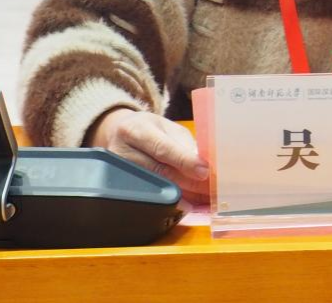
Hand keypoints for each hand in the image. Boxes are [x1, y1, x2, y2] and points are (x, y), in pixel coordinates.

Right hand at [87, 108, 210, 202]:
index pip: (161, 148)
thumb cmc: (149, 129)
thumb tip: (203, 165)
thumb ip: (183, 144)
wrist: (119, 134)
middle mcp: (122, 151)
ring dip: (185, 194)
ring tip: (205, 197)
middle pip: (159, 171)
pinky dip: (173, 201)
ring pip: (156, 187)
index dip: (184, 161)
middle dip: (190, 182)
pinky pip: (151, 196)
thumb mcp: (167, 128)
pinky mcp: (121, 187)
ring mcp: (119, 172)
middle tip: (212, 188)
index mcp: (135, 130)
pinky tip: (188, 203)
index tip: (204, 171)